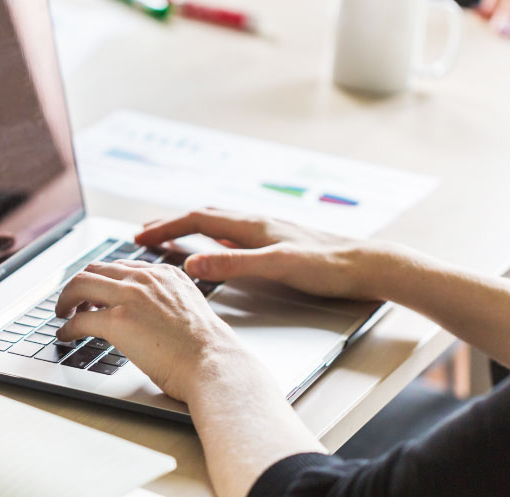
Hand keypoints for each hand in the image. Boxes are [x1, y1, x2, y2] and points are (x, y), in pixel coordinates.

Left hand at [54, 260, 244, 401]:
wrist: (213, 363)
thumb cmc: (208, 348)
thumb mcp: (190, 309)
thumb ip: (168, 302)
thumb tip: (150, 315)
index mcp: (165, 274)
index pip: (121, 266)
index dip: (103, 279)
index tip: (94, 292)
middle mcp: (145, 278)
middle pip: (95, 269)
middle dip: (79, 285)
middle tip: (71, 301)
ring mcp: (130, 297)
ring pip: (80, 284)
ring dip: (66, 299)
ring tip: (63, 313)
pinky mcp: (117, 320)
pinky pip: (79, 319)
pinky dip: (67, 328)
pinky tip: (66, 336)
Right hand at [134, 208, 398, 300]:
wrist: (370, 266)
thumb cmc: (329, 266)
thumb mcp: (278, 267)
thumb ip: (234, 264)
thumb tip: (193, 263)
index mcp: (253, 225)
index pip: (197, 219)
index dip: (166, 227)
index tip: (139, 236)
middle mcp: (257, 223)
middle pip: (203, 216)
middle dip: (171, 224)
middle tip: (144, 233)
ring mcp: (268, 232)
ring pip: (218, 224)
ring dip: (190, 228)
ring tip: (171, 237)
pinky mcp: (278, 244)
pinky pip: (234, 236)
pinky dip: (213, 238)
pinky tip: (217, 248)